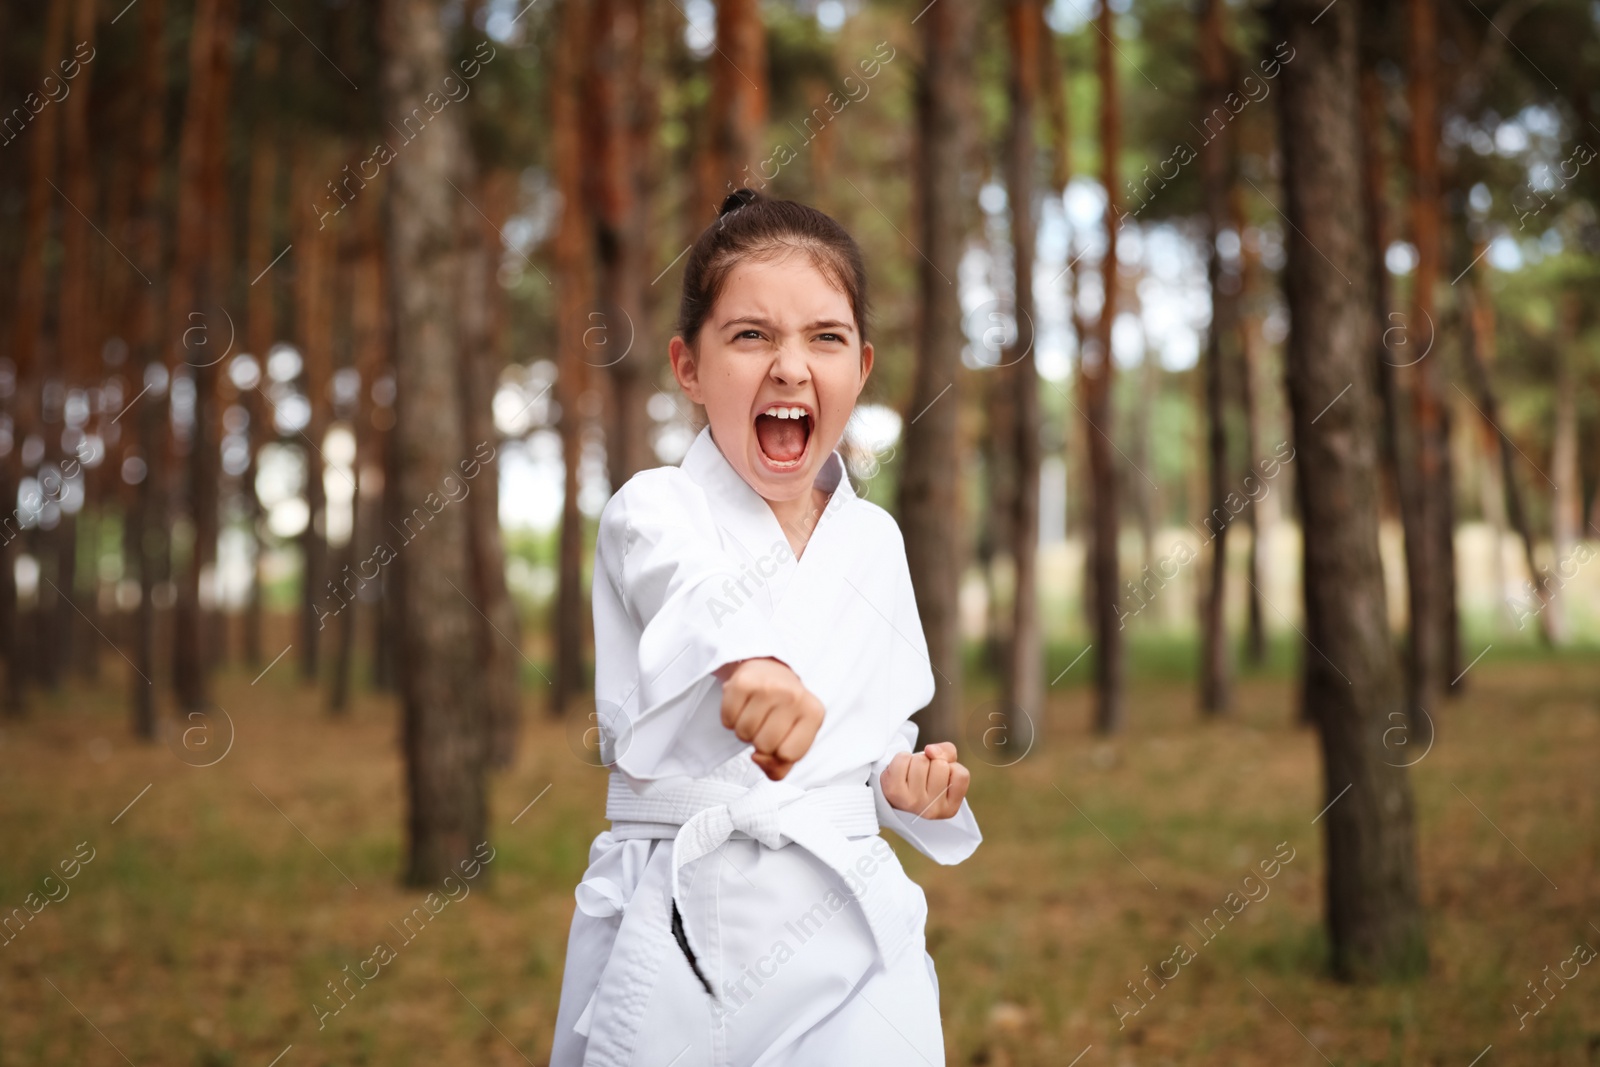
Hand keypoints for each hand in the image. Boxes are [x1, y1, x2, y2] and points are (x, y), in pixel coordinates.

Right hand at [716, 658, 824, 780]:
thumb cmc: (783, 712)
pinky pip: (727, 720)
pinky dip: (731, 719)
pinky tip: (743, 706)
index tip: (781, 736)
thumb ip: (780, 767)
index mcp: (814, 713)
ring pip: (744, 733)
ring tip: (755, 714)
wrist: (769, 670)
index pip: (788, 755)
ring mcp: (768, 687)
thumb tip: (757, 758)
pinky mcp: (743, 682)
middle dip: (759, 741)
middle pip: (764, 746)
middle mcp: (794, 697)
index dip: (778, 753)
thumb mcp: (793, 740)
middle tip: (765, 723)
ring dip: (744, 730)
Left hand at [880, 742, 969, 819]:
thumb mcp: (946, 767)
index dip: (951, 767)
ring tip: (911, 774)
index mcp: (950, 808)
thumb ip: (948, 752)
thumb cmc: (925, 779)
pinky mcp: (894, 792)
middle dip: (932, 762)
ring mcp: (912, 802)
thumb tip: (930, 750)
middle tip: (924, 775)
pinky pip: (903, 759)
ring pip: (921, 761)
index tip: (941, 777)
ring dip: (916, 760)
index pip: (961, 774)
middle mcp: (932, 810)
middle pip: (940, 765)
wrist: (894, 793)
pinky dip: (902, 759)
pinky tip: (901, 773)